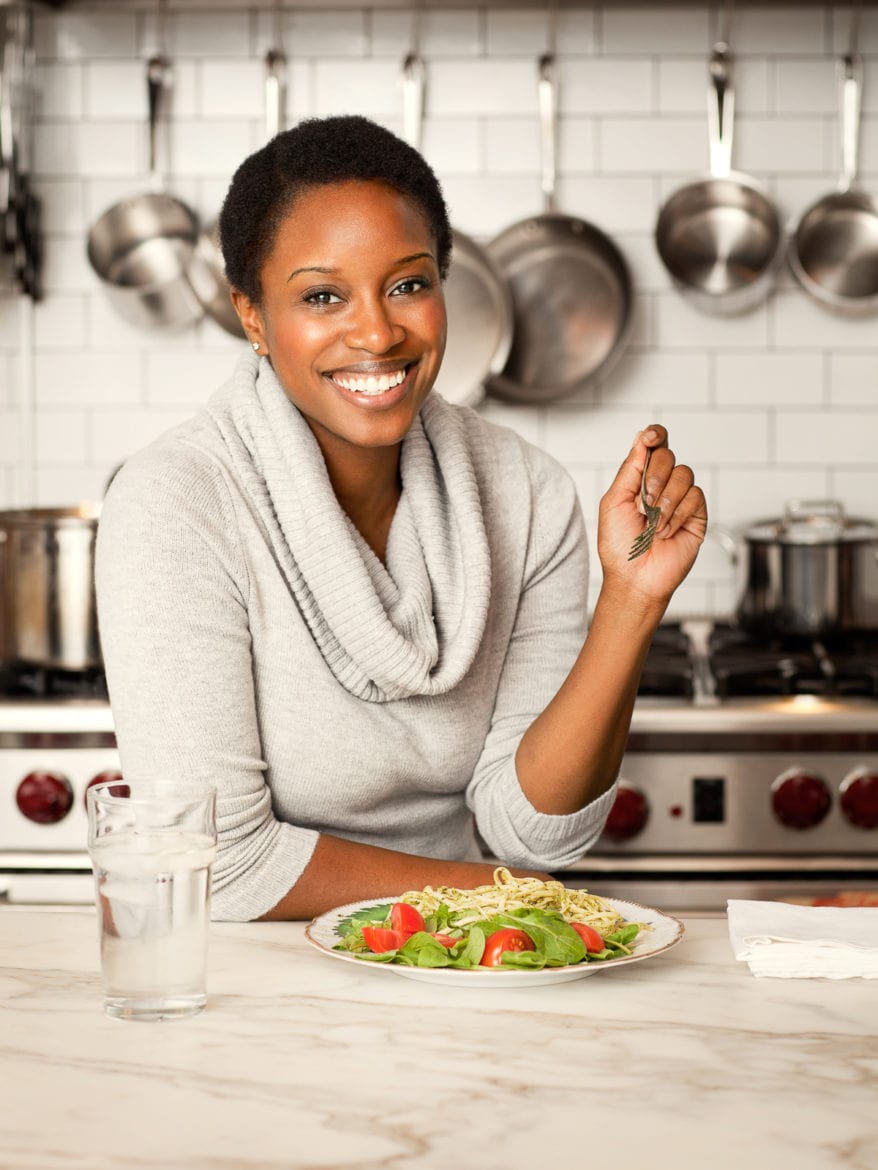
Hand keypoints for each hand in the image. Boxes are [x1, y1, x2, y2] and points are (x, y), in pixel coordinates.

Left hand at [597, 425, 706, 602]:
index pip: (653, 446)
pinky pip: (696, 497)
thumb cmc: (619, 545)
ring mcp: (680, 500)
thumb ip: (630, 469)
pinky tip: (666, 532)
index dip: (655, 435)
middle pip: (669, 456)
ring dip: (666, 500)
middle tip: (644, 503)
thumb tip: (641, 438)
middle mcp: (662, 486)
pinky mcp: (696, 515)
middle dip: (655, 477)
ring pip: (684, 475)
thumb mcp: (614, 502)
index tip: (650, 438)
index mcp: (639, 479)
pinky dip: (678, 514)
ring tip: (653, 524)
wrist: (635, 577)